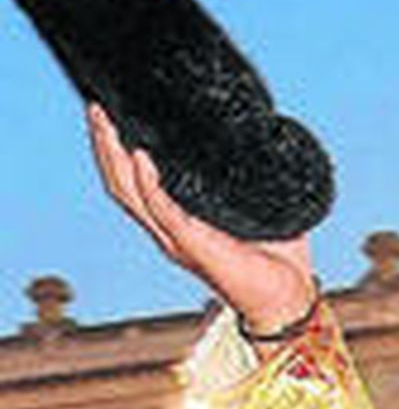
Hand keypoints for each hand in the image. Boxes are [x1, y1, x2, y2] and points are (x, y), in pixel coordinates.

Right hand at [87, 102, 316, 330]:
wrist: (291, 300)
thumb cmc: (278, 259)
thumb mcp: (260, 212)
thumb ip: (252, 182)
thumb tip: (261, 139)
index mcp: (180, 222)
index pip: (136, 183)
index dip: (118, 151)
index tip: (114, 113)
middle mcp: (170, 231)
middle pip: (121, 184)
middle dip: (105, 145)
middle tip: (97, 108)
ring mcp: (178, 241)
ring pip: (130, 195)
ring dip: (114, 157)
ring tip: (107, 123)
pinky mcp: (196, 248)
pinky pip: (163, 212)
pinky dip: (149, 185)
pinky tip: (142, 158)